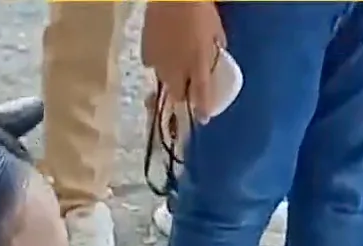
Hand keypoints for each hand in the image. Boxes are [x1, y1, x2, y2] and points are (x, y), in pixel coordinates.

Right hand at [143, 1, 224, 123]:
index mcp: (198, 63)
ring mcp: (159, 60)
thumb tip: (215, 57)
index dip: (202, 109)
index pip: (201, 94)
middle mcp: (177, 68)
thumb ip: (215, 48)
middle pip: (178, 94)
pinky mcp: (146, 50)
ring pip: (164, 81)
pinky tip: (163, 54)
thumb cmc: (200, 8)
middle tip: (187, 92)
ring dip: (171, 80)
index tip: (204, 118)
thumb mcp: (216, 30)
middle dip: (183, 97)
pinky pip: (152, 65)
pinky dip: (158, 64)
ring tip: (175, 70)